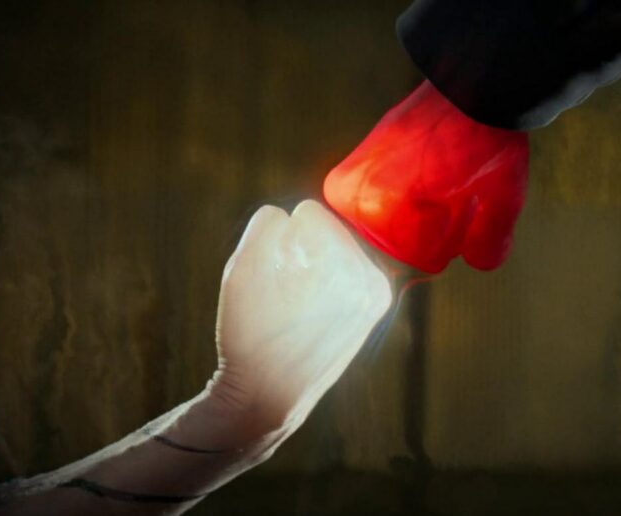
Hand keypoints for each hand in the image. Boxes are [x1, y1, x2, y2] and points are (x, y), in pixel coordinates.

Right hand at [210, 200, 391, 435]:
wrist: (267, 398)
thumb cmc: (251, 333)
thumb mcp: (245, 266)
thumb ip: (269, 223)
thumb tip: (293, 219)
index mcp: (352, 266)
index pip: (309, 215)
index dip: (278, 240)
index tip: (274, 277)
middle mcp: (374, 281)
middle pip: (324, 233)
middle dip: (297, 253)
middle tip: (280, 296)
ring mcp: (375, 299)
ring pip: (329, 253)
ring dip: (307, 268)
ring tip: (290, 308)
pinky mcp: (369, 314)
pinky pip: (337, 275)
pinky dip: (318, 284)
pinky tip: (303, 314)